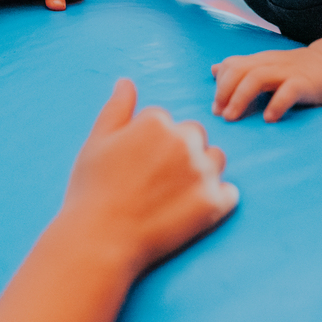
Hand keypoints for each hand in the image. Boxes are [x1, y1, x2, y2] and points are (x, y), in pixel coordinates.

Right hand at [56, 79, 238, 274]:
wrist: (99, 241)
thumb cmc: (93, 190)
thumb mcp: (97, 141)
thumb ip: (117, 107)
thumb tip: (127, 81)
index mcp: (157, 121)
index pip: (165, 121)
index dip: (149, 144)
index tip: (136, 166)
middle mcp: (186, 140)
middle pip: (195, 135)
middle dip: (181, 151)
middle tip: (155, 182)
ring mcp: (203, 172)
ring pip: (215, 160)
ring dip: (203, 171)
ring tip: (174, 196)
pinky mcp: (215, 203)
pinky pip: (229, 193)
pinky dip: (216, 200)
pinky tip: (191, 212)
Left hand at [211, 46, 321, 122]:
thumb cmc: (295, 71)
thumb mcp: (266, 66)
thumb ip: (242, 68)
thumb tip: (214, 69)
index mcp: (260, 61)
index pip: (232, 65)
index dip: (220, 85)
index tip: (215, 108)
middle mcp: (270, 63)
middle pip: (240, 70)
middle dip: (224, 92)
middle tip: (220, 114)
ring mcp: (287, 72)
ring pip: (257, 78)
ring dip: (240, 98)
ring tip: (232, 117)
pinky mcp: (304, 83)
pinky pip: (288, 91)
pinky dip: (276, 104)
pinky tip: (269, 118)